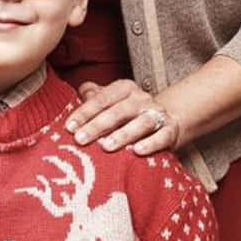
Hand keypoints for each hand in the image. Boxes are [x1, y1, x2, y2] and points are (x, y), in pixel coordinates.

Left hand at [66, 79, 180, 154]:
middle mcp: (141, 98)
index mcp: (124, 89)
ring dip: (123, 134)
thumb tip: (81, 91)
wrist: (168, 120)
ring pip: (141, 122)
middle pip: (118, 111)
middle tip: (80, 139)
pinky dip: (150, 143)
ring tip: (107, 146)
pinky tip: (137, 151)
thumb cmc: (129, 114)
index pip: (102, 98)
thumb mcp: (112, 102)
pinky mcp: (171, 130)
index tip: (69, 127)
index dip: (85, 112)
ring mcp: (157, 113)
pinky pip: (162, 136)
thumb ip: (95, 97)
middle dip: (98, 125)